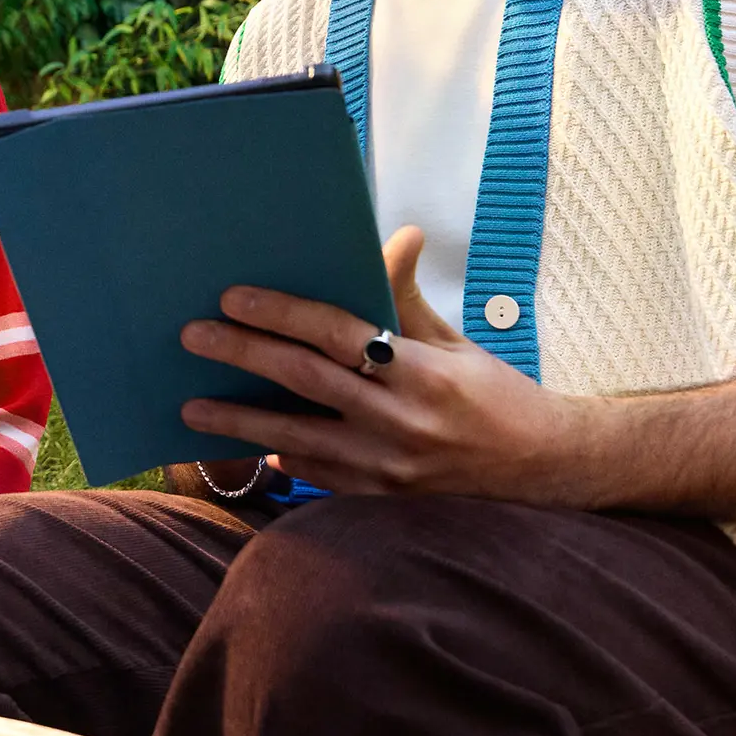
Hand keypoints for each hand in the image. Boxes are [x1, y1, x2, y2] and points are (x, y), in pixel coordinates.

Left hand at [177, 227, 588, 501]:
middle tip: (193, 335)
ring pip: (298, 438)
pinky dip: (282, 457)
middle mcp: (402, 420)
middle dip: (244, 355)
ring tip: (191, 406)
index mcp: (422, 371)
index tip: (233, 297)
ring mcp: (389, 468)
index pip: (338, 333)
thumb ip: (408, 296)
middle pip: (306, 382)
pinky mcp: (382, 501)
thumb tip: (396, 235)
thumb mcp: (454, 342)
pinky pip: (318, 477)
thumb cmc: (497, 397)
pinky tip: (247, 444)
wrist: (544, 472)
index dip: (283, 314)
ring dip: (240, 421)